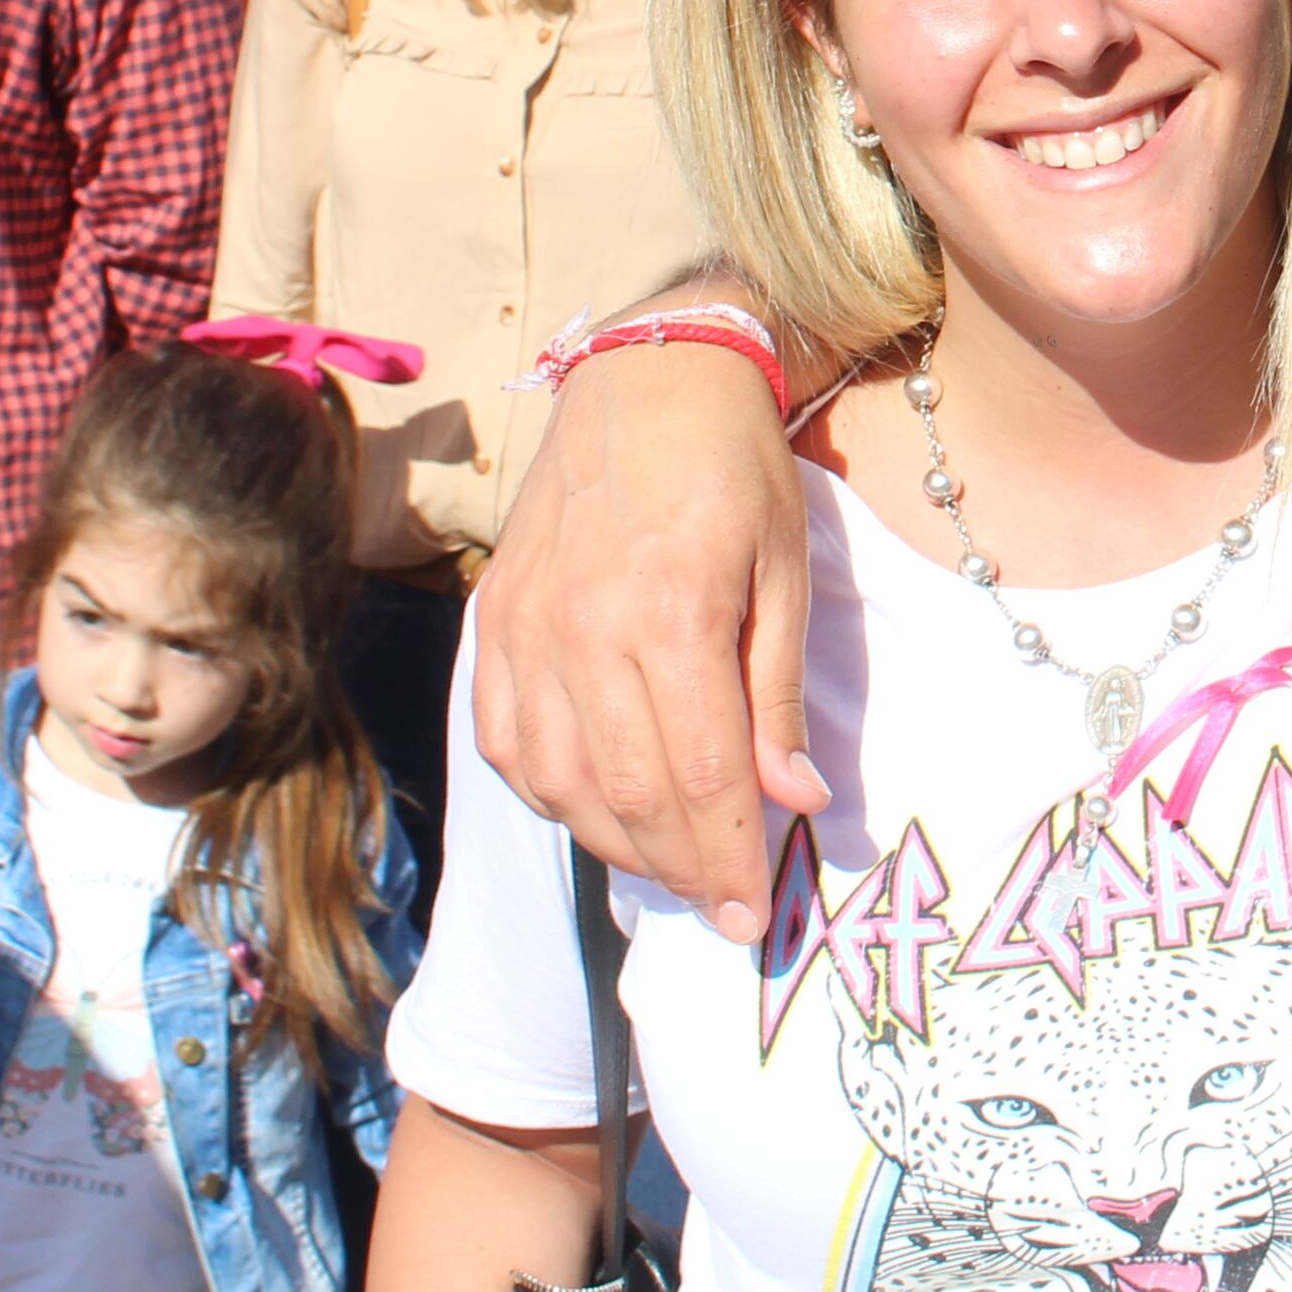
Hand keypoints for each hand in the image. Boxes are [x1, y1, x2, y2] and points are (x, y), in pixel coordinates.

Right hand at [469, 339, 825, 942]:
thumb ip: (777, 694)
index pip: (700, 775)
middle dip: (680, 869)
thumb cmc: (734, 469)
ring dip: (615, 843)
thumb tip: (796, 801)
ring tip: (670, 868)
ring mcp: (526, 628)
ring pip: (560, 782)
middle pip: (628, 793)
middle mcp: (583, 630)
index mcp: (670, 614)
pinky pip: (506, 741)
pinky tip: (593, 810)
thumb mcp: (785, 571)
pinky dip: (549, 795)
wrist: (645, 377)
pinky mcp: (494, 621)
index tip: (750, 914)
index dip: (727, 856)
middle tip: (720, 909)